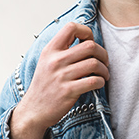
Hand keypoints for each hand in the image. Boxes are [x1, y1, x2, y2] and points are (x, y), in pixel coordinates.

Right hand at [10, 22, 109, 138]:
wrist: (33, 111)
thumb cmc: (45, 85)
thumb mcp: (47, 61)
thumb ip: (63, 50)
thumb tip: (88, 40)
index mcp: (50, 50)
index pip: (71, 27)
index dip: (86, 32)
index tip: (90, 43)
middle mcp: (55, 61)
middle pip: (90, 46)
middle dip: (103, 54)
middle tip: (104, 62)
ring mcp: (61, 76)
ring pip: (94, 63)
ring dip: (104, 69)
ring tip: (103, 75)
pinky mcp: (68, 91)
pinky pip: (93, 81)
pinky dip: (101, 81)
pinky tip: (98, 84)